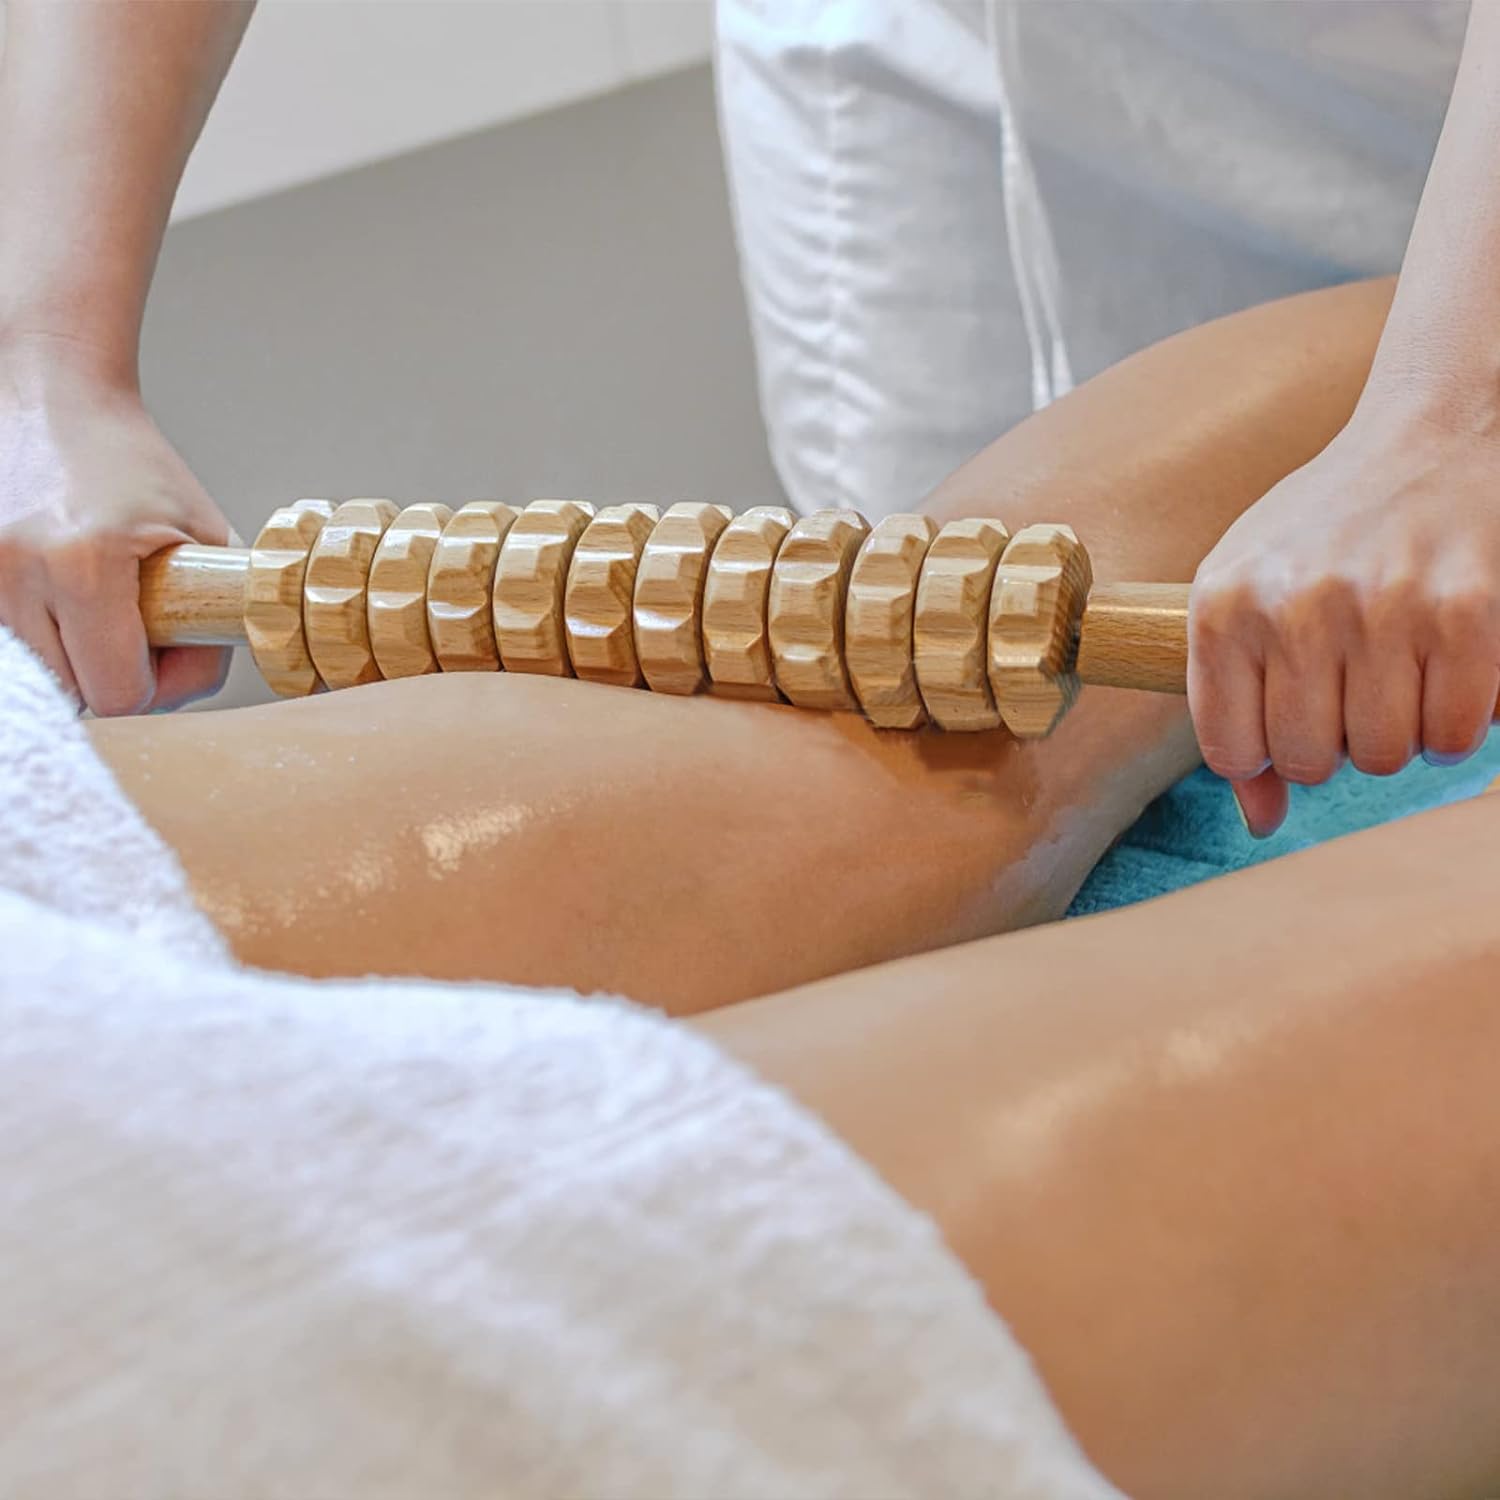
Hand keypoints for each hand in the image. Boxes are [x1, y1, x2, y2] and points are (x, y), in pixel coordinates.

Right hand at [0, 340, 230, 713]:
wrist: (54, 396)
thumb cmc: (134, 462)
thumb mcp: (204, 538)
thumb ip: (208, 625)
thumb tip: (185, 685)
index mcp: (84, 564)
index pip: (117, 692)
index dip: (154, 685)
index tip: (167, 650)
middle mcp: (18, 571)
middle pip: (73, 692)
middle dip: (112, 674)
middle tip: (135, 630)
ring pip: (36, 672)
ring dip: (70, 655)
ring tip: (94, 606)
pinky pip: (9, 639)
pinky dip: (39, 633)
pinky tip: (61, 598)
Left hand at [1189, 398, 1499, 836]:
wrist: (1432, 437)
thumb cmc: (1322, 534)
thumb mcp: (1247, 600)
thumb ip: (1234, 707)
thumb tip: (1261, 823)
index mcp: (1222, 606)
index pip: (1232, 752)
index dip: (1267, 751)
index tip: (1290, 713)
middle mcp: (1294, 607)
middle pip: (1310, 762)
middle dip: (1335, 742)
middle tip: (1354, 686)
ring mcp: (1381, 608)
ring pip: (1384, 755)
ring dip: (1399, 733)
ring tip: (1400, 674)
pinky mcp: (1466, 611)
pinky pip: (1456, 733)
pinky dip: (1458, 725)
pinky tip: (1448, 676)